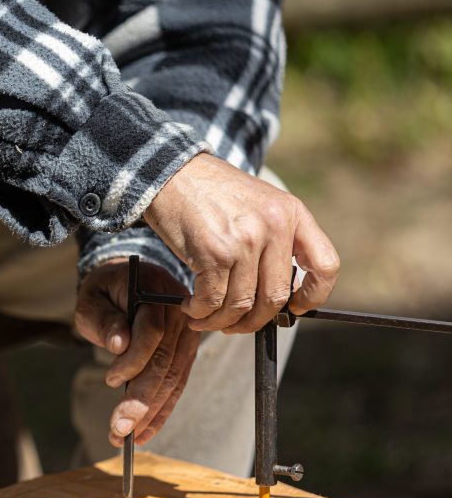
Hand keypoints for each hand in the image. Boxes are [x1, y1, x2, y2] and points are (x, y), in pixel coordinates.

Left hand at [75, 258, 199, 445]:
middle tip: (119, 429)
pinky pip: (177, 386)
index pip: (152, 331)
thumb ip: (104, 319)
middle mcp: (181, 314)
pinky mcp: (187, 353)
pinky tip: (144, 432)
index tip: (111, 380)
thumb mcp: (93, 298)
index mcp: (156, 292)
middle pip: (165, 362)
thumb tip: (119, 344)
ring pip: (173, 380)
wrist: (128, 281)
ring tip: (125, 436)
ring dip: (150, 413)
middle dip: (141, 400)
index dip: (133, 359)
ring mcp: (189, 335)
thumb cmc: (105, 291)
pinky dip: (161, 411)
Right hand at [143, 154, 339, 332]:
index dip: (313, 296)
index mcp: (292, 213)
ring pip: (241, 304)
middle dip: (253, 321)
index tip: (295, 309)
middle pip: (276, 298)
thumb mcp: (258, 204)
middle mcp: (273, 227)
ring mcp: (244, 241)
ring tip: (204, 318)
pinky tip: (190, 306)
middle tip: (233, 324)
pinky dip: (200, 311)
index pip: (325, 265)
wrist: (171, 173)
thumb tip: (280, 294)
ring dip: (220, 321)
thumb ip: (275, 240)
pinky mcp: (213, 252)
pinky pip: (212, 300)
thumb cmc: (210, 193)